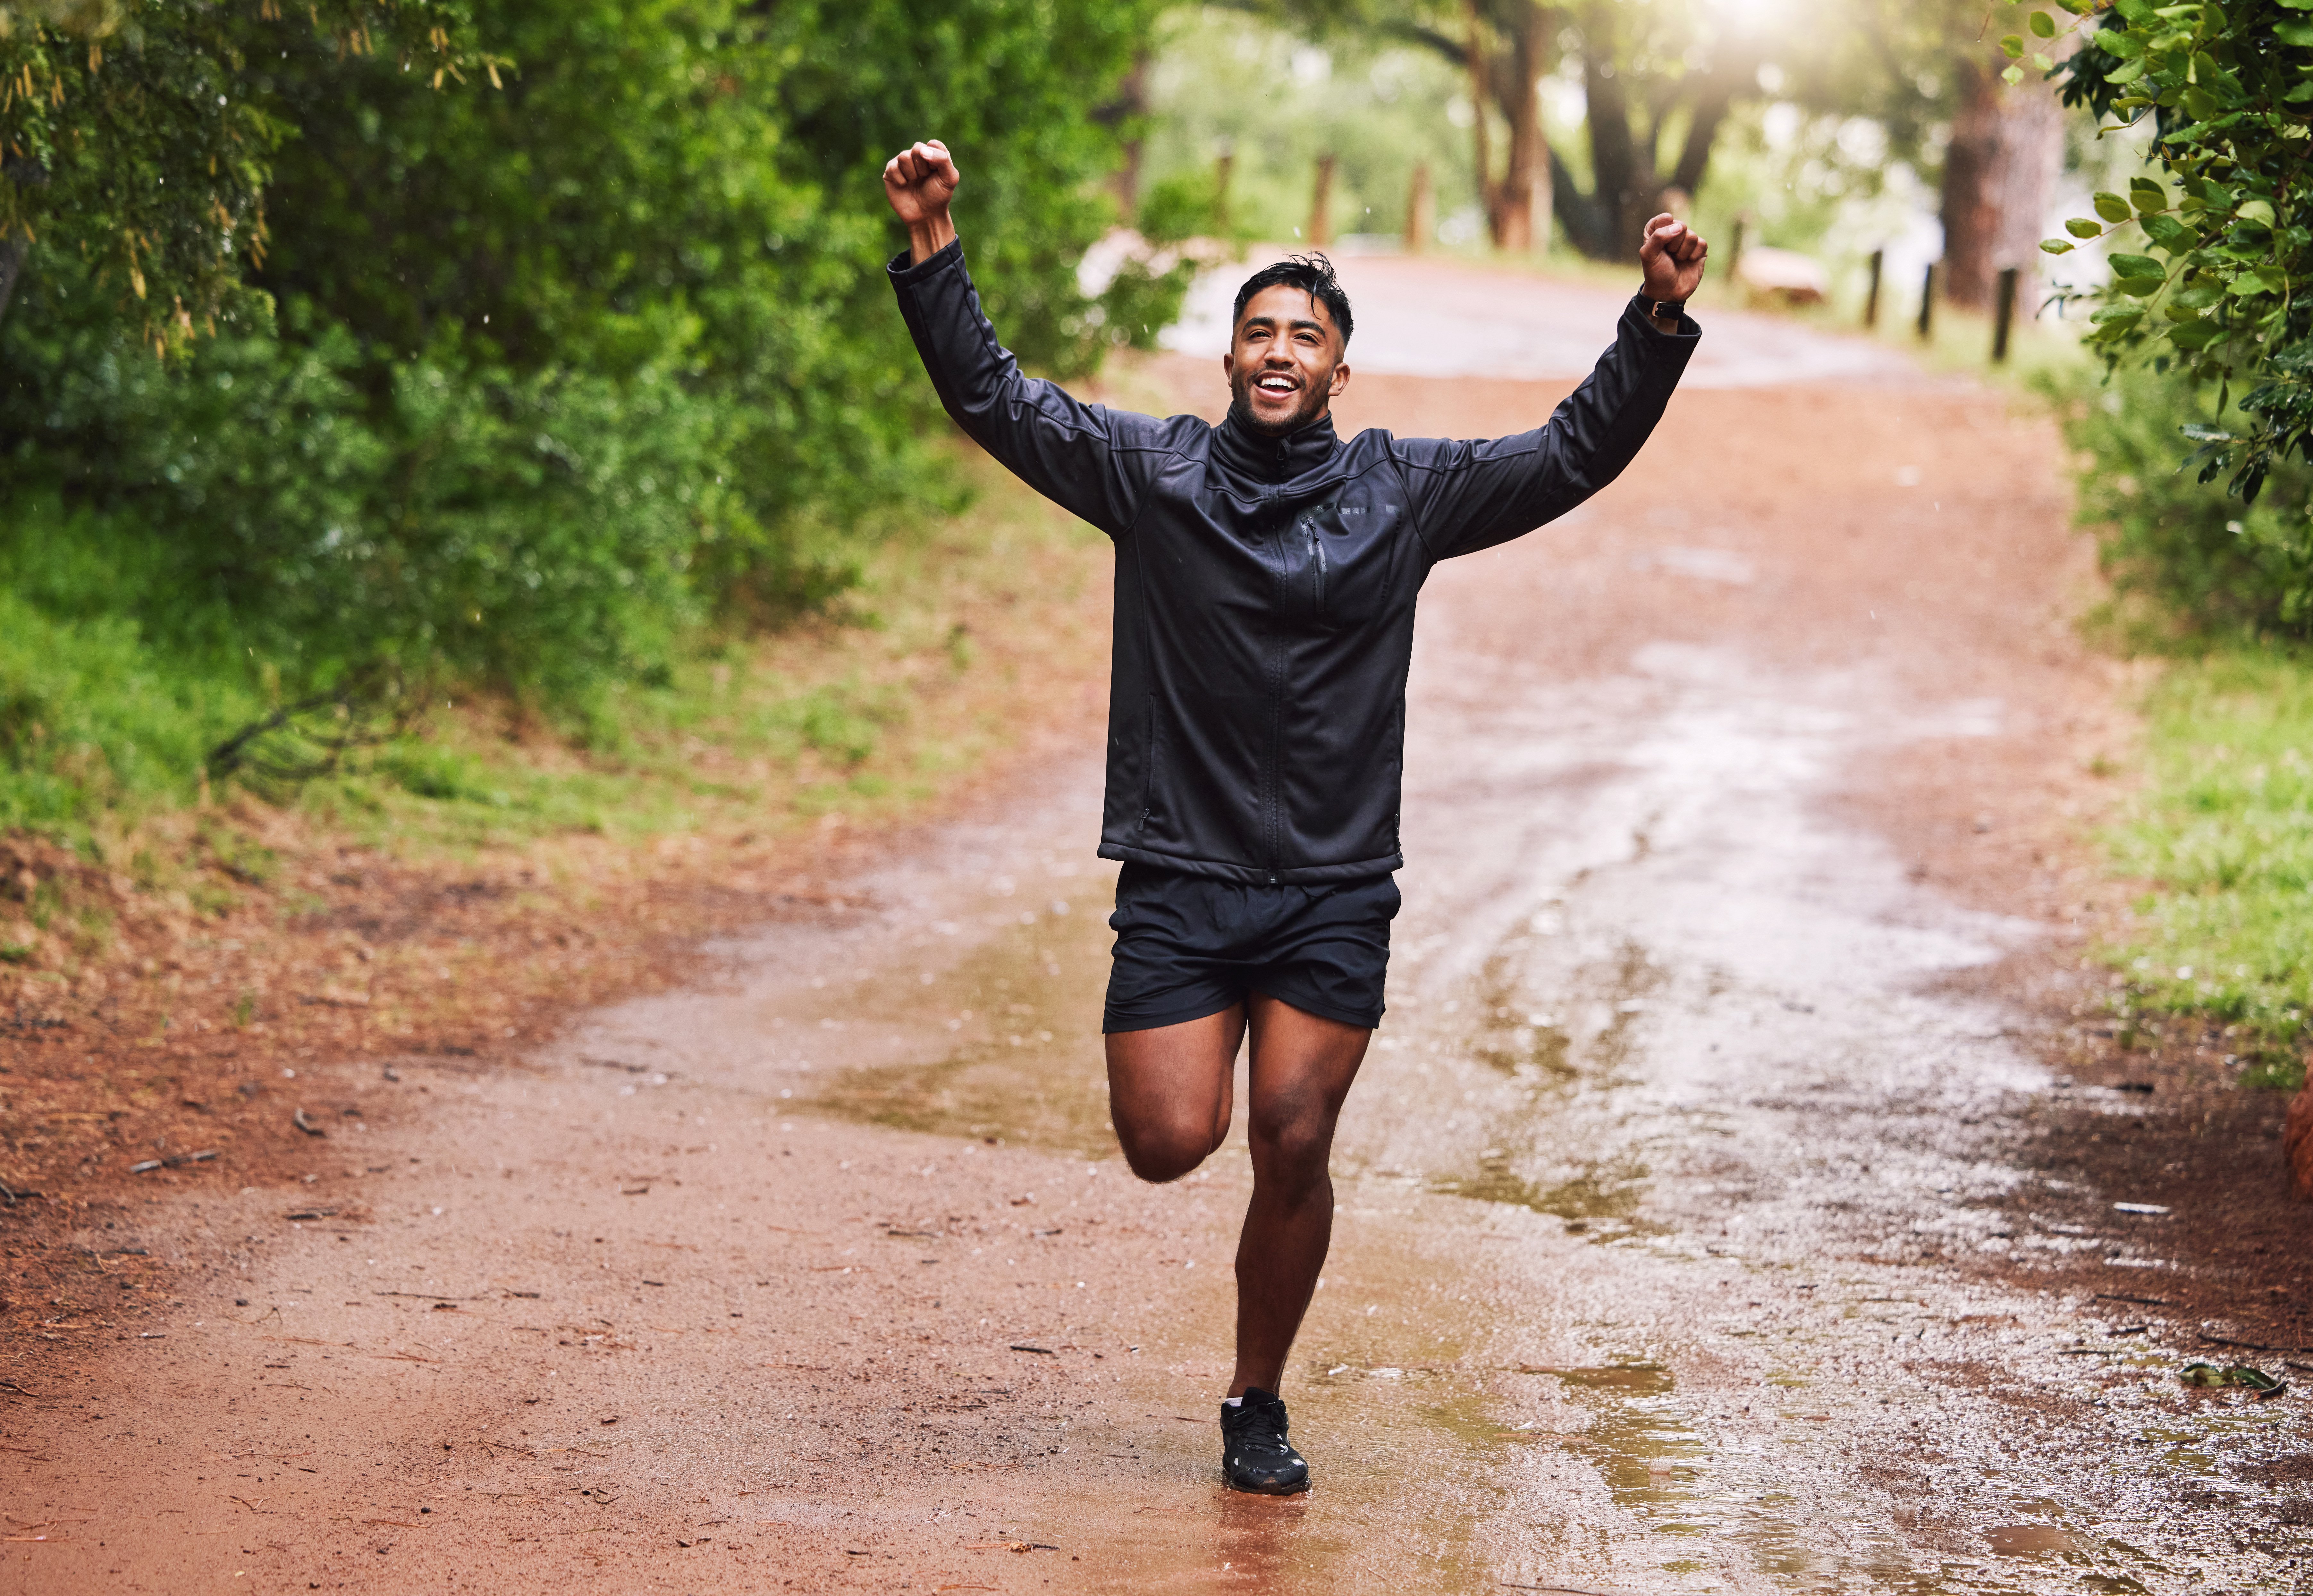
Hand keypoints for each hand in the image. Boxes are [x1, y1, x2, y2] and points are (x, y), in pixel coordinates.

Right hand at [884, 139, 959, 263]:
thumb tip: (922, 150)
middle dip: (923, 167)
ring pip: (904, 156)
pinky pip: (893, 167)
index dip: (935, 158)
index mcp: (933, 154)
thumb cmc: (938, 196)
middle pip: (917, 148)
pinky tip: (904, 186)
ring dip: (912, 173)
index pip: (933, 144)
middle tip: (925, 178)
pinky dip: (901, 179)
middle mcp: (917, 156)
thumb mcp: (949, 178)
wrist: (925, 216)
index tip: (936, 172)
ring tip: (914, 182)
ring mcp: (903, 163)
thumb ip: (943, 159)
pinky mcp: (890, 172)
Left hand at [1638, 213, 1707, 304]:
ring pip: (1692, 235)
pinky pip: (1702, 243)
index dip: (1663, 230)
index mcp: (1657, 231)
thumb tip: (1679, 227)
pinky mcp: (1699, 250)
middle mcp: (1673, 234)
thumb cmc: (1656, 273)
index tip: (1660, 244)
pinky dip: (1694, 255)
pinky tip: (1688, 262)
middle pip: (1680, 225)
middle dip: (1674, 243)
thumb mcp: (1648, 255)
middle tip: (1669, 255)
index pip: (1664, 218)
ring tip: (1678, 260)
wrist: (1669, 292)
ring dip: (1683, 251)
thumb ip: (1658, 237)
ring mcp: (1687, 241)